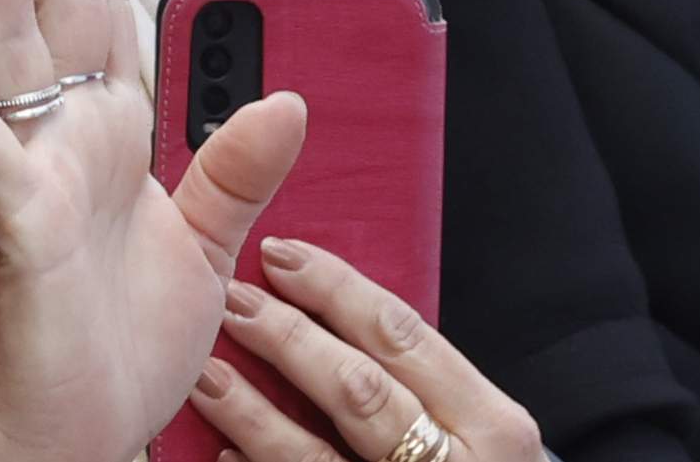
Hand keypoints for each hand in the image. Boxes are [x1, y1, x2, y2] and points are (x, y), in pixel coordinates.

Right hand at [0, 0, 311, 461]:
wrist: (76, 432)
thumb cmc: (121, 345)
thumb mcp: (206, 249)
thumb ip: (240, 170)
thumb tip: (292, 96)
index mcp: (113, 134)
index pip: (114, 7)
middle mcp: (67, 136)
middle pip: (63, 2)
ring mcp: (33, 172)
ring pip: (12, 49)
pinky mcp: (14, 224)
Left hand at [197, 238, 544, 461]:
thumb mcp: (483, 432)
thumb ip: (429, 386)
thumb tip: (343, 317)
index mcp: (490, 423)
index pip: (402, 335)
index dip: (337, 289)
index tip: (283, 256)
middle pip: (358, 387)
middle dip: (289, 338)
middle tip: (235, 301)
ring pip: (315, 453)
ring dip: (254, 411)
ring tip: (210, 375)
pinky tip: (224, 452)